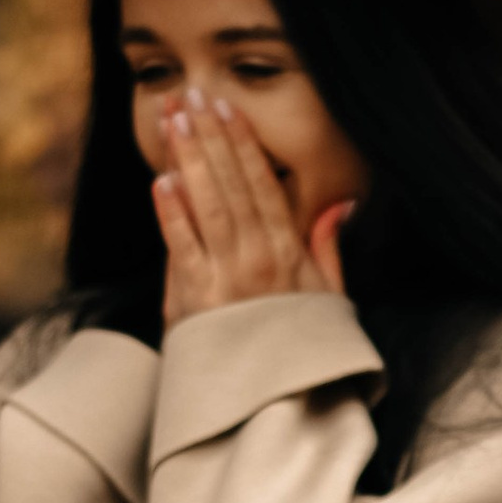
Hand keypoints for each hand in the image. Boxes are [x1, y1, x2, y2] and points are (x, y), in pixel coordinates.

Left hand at [154, 93, 353, 332]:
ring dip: (187, 159)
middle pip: (231, 184)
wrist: (271, 406)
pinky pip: (180, 248)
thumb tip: (340, 204)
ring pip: (205, 206)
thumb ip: (328, 248)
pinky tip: (161, 180)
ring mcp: (223, 280)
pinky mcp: (193, 302)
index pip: (263, 185)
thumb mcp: (327, 299)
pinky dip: (171, 213)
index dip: (242, 143)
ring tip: (173, 120)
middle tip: (193, 96)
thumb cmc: (298, 351)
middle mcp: (257, 261)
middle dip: (209, 136)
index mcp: (289, 255)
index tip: (227, 108)